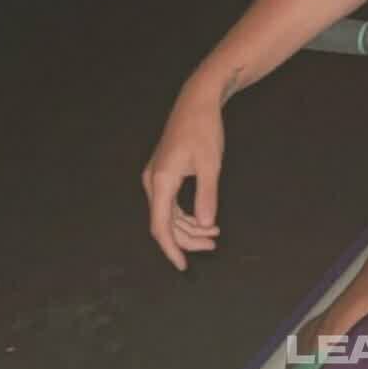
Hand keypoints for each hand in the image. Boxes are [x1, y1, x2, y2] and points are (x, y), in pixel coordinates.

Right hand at [141, 83, 224, 270]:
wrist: (197, 102)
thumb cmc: (204, 129)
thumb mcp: (211, 165)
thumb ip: (207, 196)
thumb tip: (205, 224)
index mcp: (161, 181)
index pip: (161, 226)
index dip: (171, 249)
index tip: (182, 266)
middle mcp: (153, 181)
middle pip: (165, 224)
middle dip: (187, 239)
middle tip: (213, 246)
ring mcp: (156, 178)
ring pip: (169, 215)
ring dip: (189, 228)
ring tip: (214, 235)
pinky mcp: (164, 174)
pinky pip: (171, 204)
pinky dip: (187, 215)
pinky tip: (205, 220)